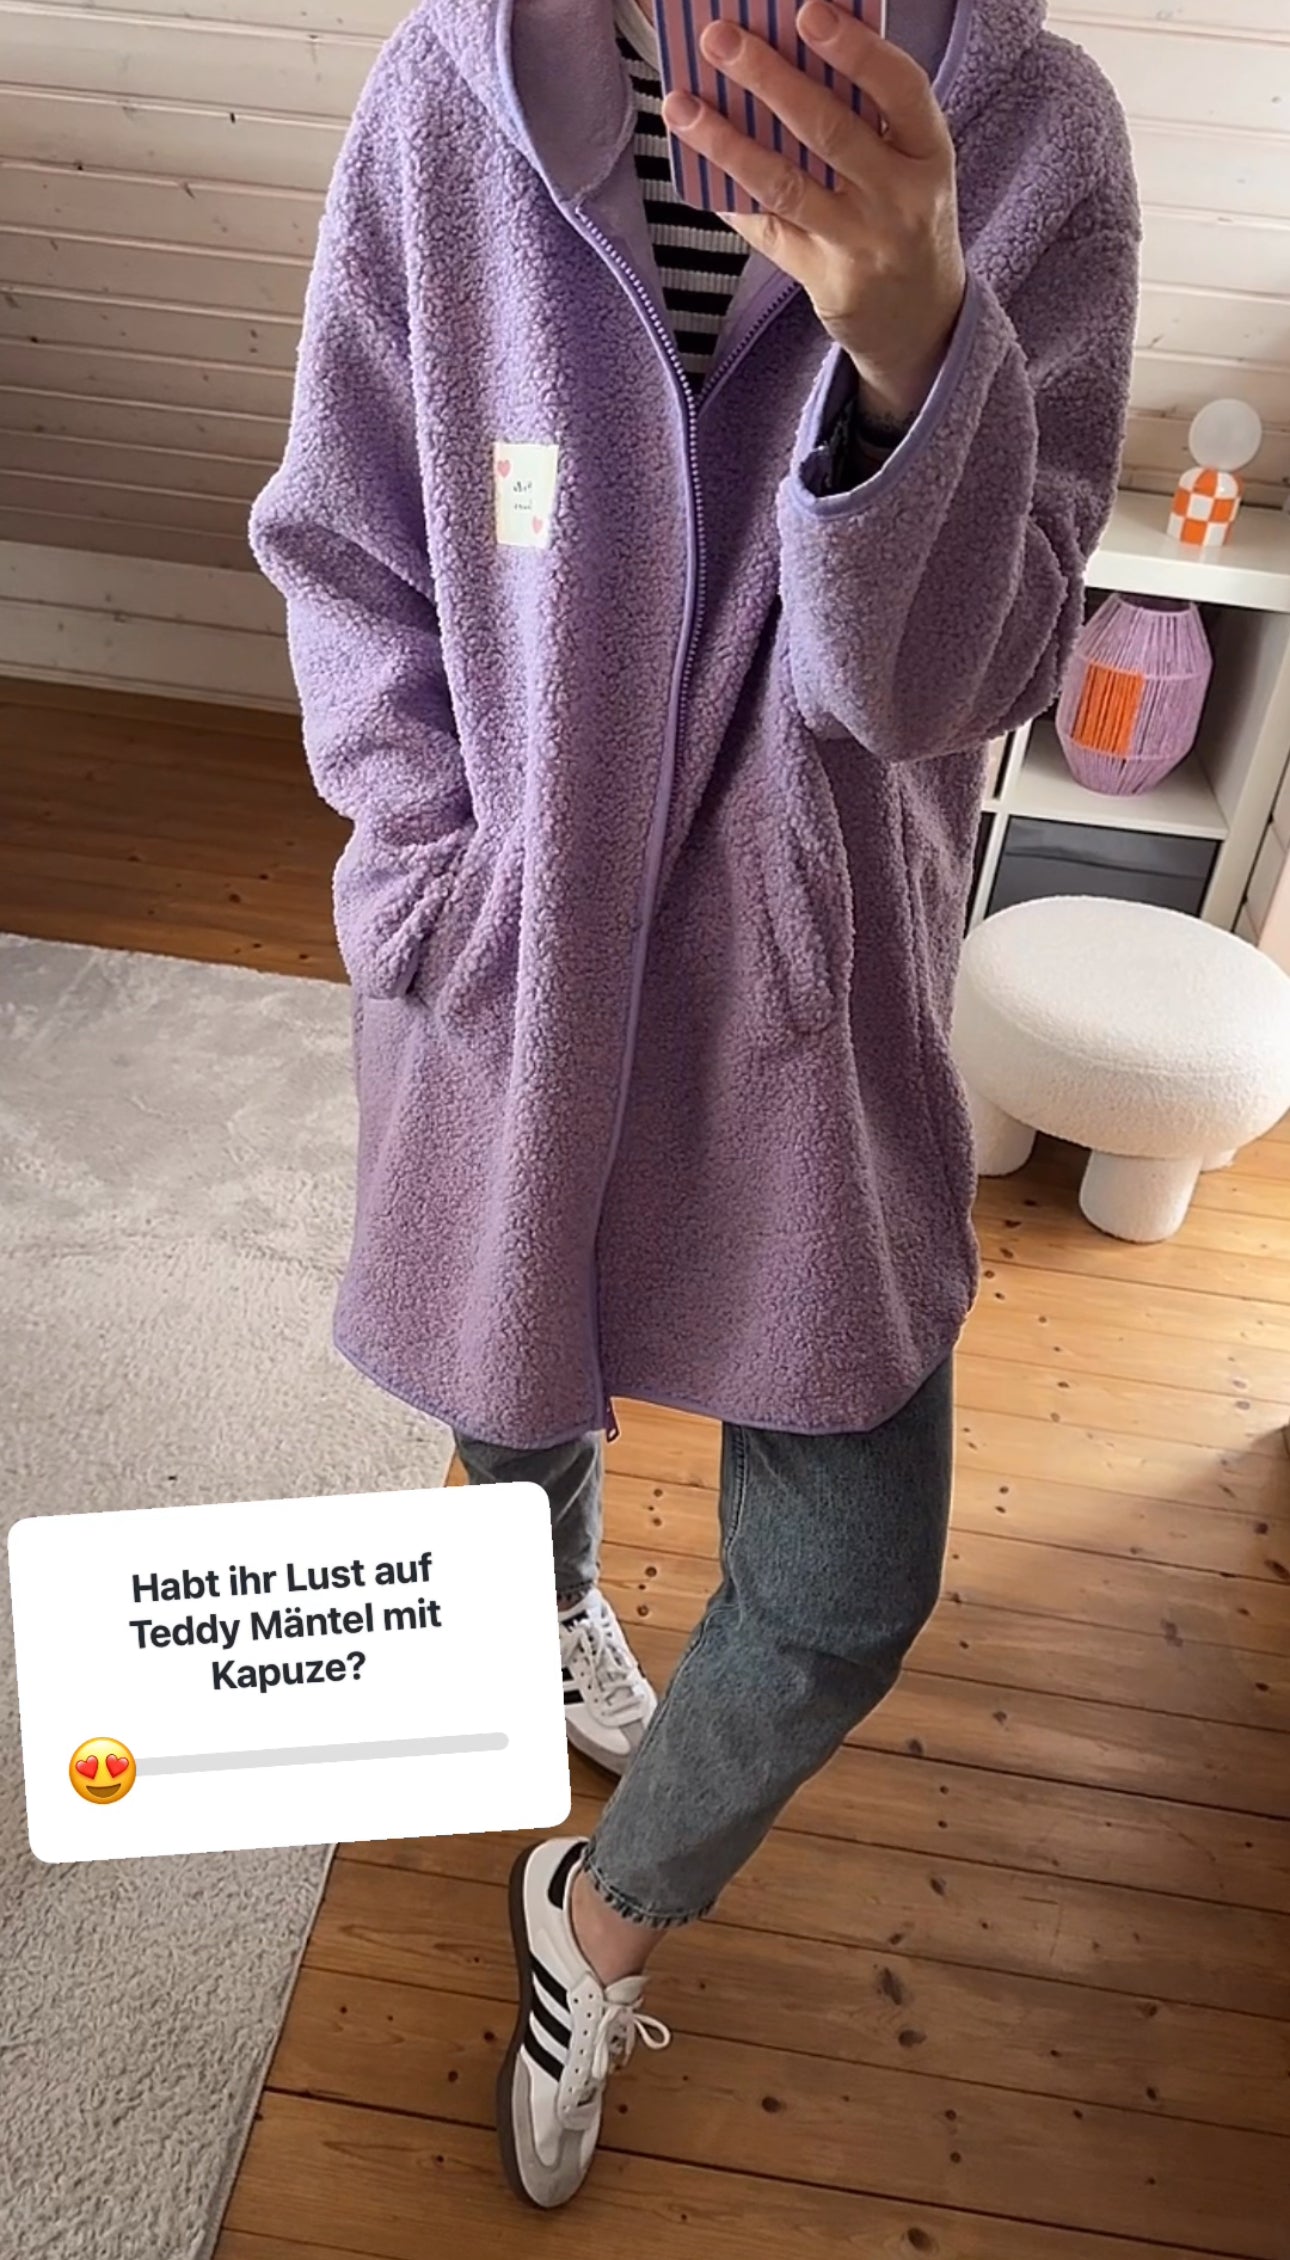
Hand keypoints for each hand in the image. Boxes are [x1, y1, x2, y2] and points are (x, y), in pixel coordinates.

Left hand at [661, 0, 966, 424]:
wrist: (920, 316)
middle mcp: (901, 198)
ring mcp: (861, 243)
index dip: (857, 49)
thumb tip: (785, 50)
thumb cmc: (905, 214)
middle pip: (829, 131)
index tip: (808, 12)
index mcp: (929, 152)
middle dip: (769, 79)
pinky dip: (728, 193)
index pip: (901, 89)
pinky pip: (767, 229)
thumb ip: (867, 114)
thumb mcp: (911, 161)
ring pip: (786, 184)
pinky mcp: (824, 278)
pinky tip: (693, 161)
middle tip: (719, 38)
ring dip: (727, 141)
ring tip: (681, 105)